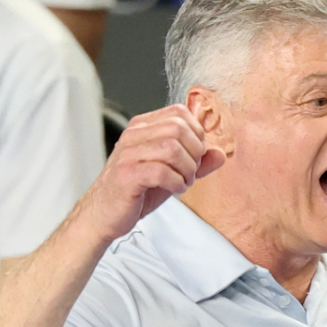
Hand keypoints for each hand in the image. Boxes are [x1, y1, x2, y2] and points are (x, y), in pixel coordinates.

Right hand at [79, 105, 225, 243]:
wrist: (105, 213)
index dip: (196, 133)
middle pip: (178, 129)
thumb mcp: (172, 172)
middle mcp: (133, 135)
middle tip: (191, 171)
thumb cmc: (136, 190)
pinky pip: (161, 171)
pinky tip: (175, 189)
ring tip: (183, 182)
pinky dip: (176, 182)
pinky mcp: (126, 175)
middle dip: (194, 153)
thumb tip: (221, 153)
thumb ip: (196, 161)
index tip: (196, 154)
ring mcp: (127, 154)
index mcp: (143, 127)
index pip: (179, 112)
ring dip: (187, 169)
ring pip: (172, 148)